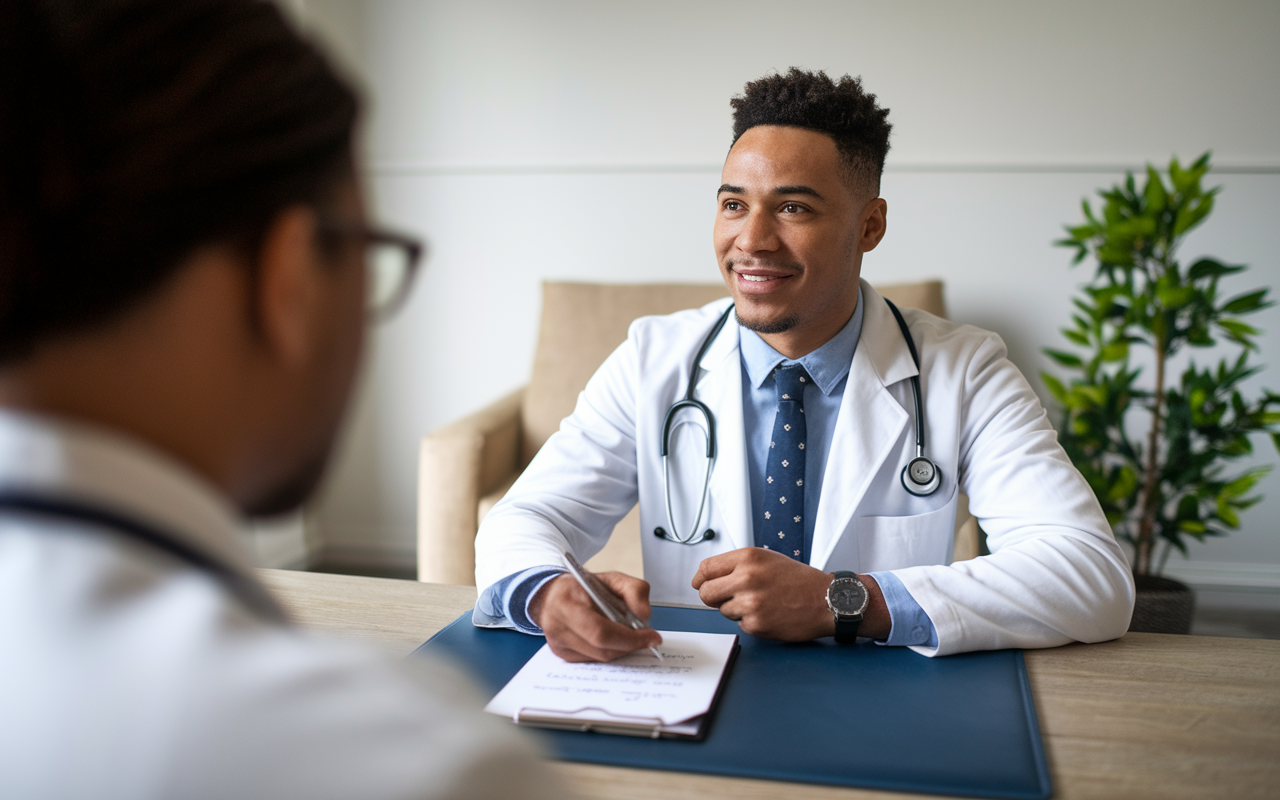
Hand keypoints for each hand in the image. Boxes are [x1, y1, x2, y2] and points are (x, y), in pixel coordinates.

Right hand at [527, 572, 661, 662]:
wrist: (552, 595)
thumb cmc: (583, 587)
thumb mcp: (612, 578)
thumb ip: (635, 591)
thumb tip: (644, 617)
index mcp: (567, 603)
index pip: (601, 632)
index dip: (630, 639)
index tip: (652, 637)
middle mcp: (557, 627)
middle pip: (602, 649)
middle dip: (629, 645)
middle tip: (646, 639)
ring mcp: (558, 644)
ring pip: (600, 658)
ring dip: (621, 649)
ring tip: (628, 634)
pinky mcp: (561, 655)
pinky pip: (594, 660)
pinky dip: (608, 651)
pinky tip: (612, 639)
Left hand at [691, 548, 890, 640]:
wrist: (826, 600)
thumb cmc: (798, 579)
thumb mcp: (766, 559)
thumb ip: (736, 565)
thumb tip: (705, 577)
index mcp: (748, 558)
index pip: (706, 568)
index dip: (700, 579)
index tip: (701, 583)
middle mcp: (746, 578)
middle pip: (706, 593)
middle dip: (712, 597)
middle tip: (726, 597)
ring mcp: (750, 603)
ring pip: (723, 610)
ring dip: (736, 609)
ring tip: (761, 602)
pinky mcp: (756, 624)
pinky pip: (740, 624)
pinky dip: (750, 621)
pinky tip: (769, 613)